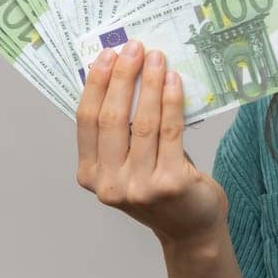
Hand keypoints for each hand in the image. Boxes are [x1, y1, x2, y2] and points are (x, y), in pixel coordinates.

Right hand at [75, 40, 228, 248]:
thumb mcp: (128, 163)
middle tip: (134, 48)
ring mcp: (140, 186)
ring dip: (149, 84)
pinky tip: (174, 81)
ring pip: (142, 122)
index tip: (106, 55)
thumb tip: (122, 74)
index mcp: (91, 175)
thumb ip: (120, 132)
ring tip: (157, 58)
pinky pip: (170, 132)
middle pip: (111, 118)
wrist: (191, 229)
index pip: (86, 120)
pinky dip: (171, 102)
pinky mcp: (170, 183)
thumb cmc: (160, 187)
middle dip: (122, 77)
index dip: (95, 84)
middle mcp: (110, 184)